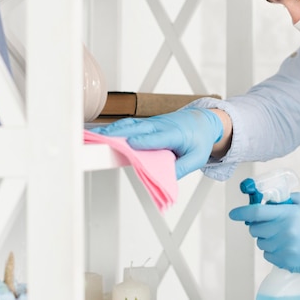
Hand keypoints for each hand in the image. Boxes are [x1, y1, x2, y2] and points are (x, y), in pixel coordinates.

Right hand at [91, 107, 222, 178]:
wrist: (202, 121)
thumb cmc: (199, 139)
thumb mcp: (197, 158)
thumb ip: (182, 168)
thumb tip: (166, 179)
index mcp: (176, 133)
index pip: (158, 137)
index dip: (145, 140)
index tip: (132, 143)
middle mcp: (162, 126)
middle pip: (139, 127)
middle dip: (121, 132)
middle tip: (103, 138)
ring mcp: (153, 123)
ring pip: (132, 124)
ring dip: (114, 129)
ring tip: (96, 135)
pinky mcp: (147, 124)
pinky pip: (131, 125)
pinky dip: (116, 128)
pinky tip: (103, 133)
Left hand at [229, 192, 299, 274]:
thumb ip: (282, 201)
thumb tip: (262, 201)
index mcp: (287, 214)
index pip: (256, 212)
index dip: (241, 212)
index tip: (233, 214)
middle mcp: (284, 231)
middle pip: (255, 229)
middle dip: (257, 225)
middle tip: (268, 223)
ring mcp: (284, 248)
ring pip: (260, 242)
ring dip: (266, 238)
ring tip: (282, 235)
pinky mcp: (286, 261)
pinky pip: (267, 255)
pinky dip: (272, 250)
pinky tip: (285, 246)